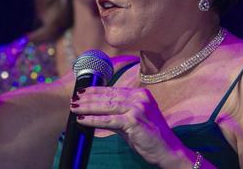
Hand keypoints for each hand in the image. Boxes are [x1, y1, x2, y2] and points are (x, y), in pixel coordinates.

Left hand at [71, 87, 193, 167]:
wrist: (169, 151)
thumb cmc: (151, 138)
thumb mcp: (133, 121)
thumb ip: (117, 115)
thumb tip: (95, 113)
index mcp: (140, 95)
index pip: (113, 90)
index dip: (96, 90)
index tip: (82, 91)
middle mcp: (139, 98)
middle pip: (108, 96)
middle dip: (88, 98)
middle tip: (73, 98)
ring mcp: (137, 108)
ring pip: (106, 106)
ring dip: (88, 107)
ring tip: (74, 107)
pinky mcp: (134, 121)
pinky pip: (108, 120)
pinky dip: (93, 120)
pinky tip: (82, 120)